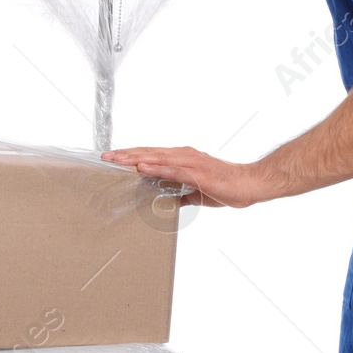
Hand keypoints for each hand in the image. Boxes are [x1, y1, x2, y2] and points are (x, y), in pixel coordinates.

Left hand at [102, 145, 277, 208]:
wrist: (248, 184)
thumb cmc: (224, 185)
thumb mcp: (195, 191)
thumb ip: (178, 192)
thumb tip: (164, 199)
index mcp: (181, 158)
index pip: (150, 155)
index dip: (130, 155)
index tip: (112, 157)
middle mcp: (183, 156)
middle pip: (148, 153)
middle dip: (125, 155)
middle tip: (104, 156)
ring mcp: (190, 162)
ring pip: (157, 157)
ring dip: (135, 158)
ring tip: (116, 160)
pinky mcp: (198, 172)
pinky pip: (173, 170)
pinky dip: (156, 168)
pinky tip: (142, 169)